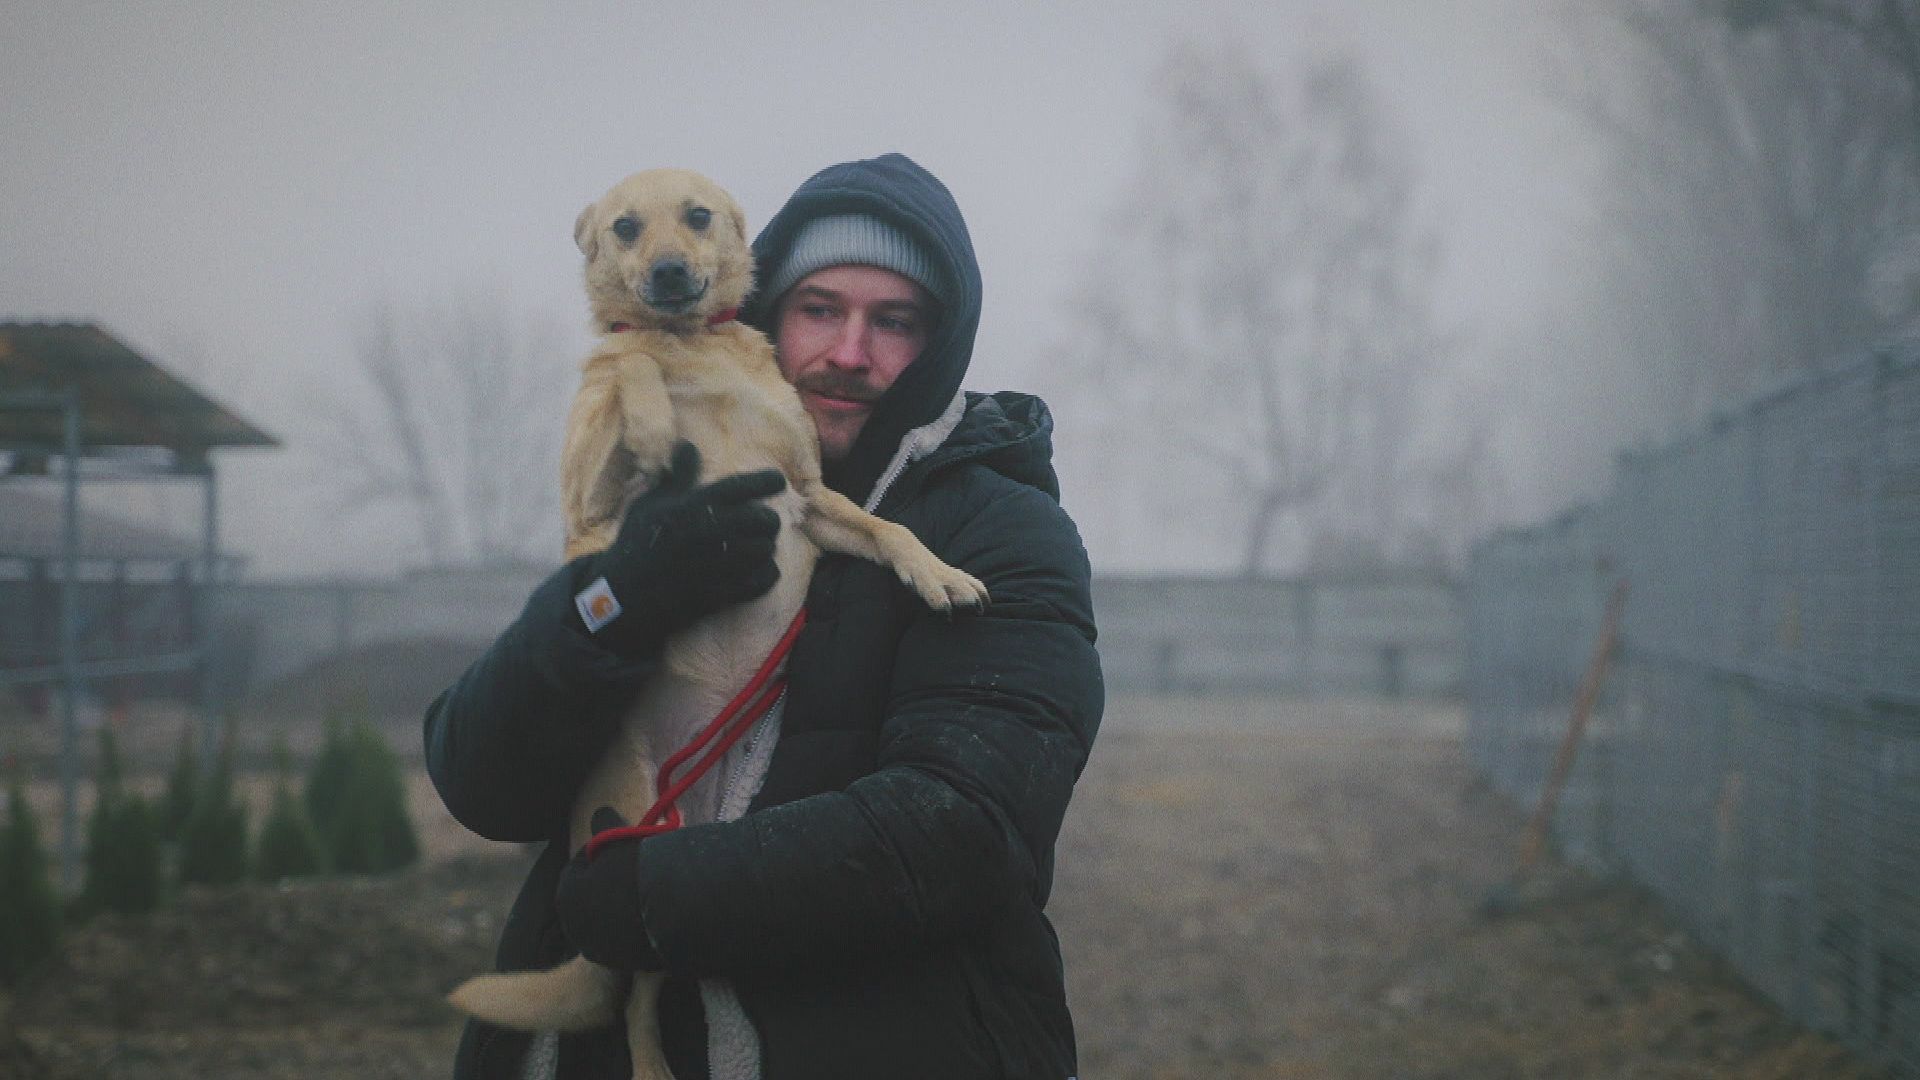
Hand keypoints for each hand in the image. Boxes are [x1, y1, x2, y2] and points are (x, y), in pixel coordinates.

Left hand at [556, 807, 664, 969]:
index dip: (603, 852)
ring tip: (652, 887)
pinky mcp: (625, 965)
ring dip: (625, 903)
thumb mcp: (618, 837)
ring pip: (610, 918)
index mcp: (566, 896)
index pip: (579, 866)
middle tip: (638, 866)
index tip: (624, 846)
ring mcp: (601, 951)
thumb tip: (598, 812)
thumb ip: (604, 824)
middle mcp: (576, 928)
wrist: (670, 914)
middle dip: (612, 880)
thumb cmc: (636, 871)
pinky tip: (658, 913)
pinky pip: (628, 938)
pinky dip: (638, 925)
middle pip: (593, 894)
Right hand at [580, 440, 784, 655]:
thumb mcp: (650, 504)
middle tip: (764, 523)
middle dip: (768, 521)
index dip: (765, 481)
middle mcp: (710, 532)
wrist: (622, 596)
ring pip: (766, 550)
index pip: (740, 487)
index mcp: (694, 507)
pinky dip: (766, 575)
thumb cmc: (636, 545)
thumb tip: (688, 444)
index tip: (778, 480)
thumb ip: (677, 477)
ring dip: (766, 548)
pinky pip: (762, 581)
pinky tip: (758, 572)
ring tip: (759, 548)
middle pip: (763, 520)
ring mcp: (718, 564)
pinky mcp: (722, 593)